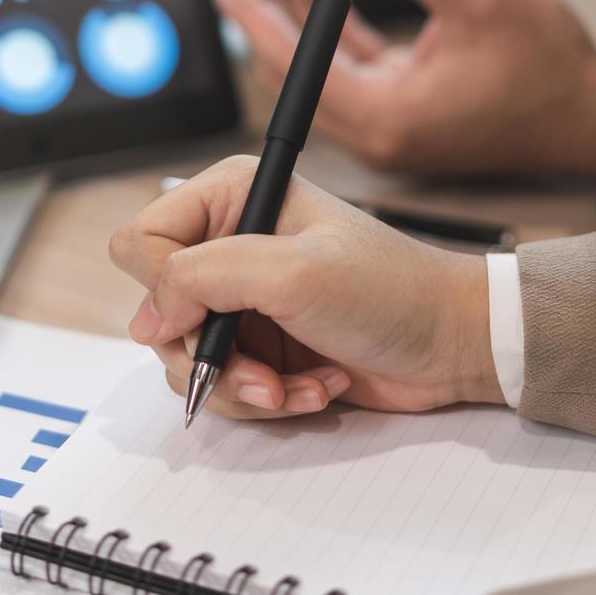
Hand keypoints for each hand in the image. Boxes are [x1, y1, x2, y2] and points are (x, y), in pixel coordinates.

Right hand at [108, 156, 502, 419]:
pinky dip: (266, 398)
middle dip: (209, 354)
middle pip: (157, 310)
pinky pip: (225, 384)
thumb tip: (146, 319)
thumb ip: (203, 279)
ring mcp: (244, 298)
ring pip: (187, 356)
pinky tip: (315, 388)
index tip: (207, 321)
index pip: (142, 241)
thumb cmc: (390, 291)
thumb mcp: (292, 274)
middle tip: (262, 371)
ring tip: (294, 388)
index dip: (164, 290)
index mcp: (231, 196)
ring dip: (241, 386)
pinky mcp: (261, 344)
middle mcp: (229, 242)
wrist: (454, 343)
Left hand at [203, 0, 595, 175]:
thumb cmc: (551, 70)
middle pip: (295, 63)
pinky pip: (348, 63)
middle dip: (268, 0)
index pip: (294, 62)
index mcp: (387, 118)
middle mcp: (377, 130)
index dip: (252, 11)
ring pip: (318, 61)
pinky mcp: (404, 108)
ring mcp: (389, 122)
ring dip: (295, 4)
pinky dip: (328, 22)